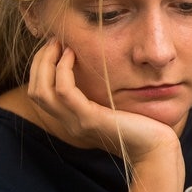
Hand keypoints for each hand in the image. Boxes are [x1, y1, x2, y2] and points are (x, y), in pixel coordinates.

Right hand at [27, 39, 178, 161]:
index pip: (40, 94)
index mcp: (72, 121)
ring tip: (59, 44)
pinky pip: (64, 90)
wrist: (155, 150)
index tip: (54, 47)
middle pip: (36, 91)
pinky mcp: (90, 119)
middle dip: (40, 62)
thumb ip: (101, 95)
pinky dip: (63, 69)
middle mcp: (69, 124)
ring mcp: (77, 123)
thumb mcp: (114, 108)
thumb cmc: (141, 127)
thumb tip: (96, 70)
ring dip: (46, 62)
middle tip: (53, 41)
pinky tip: (73, 54)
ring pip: (42, 90)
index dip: (41, 68)